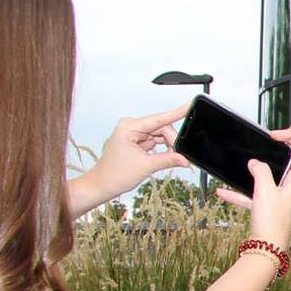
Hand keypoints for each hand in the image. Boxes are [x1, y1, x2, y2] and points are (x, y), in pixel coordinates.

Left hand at [70, 102, 191, 214]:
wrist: (102, 185)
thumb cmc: (114, 175)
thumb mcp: (145, 166)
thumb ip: (168, 160)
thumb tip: (184, 159)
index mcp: (128, 127)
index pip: (159, 119)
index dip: (177, 112)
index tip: (189, 105)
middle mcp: (130, 127)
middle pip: (161, 128)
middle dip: (172, 141)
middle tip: (180, 156)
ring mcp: (133, 134)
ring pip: (160, 134)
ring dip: (167, 146)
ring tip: (170, 158)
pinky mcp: (136, 141)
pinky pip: (155, 140)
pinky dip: (162, 149)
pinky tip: (163, 157)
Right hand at [214, 127, 290, 248]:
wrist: (266, 250)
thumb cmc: (272, 222)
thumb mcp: (265, 191)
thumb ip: (261, 171)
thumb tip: (255, 162)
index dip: (290, 137)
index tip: (273, 135)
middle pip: (288, 160)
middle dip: (274, 150)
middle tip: (262, 143)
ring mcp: (280, 197)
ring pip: (269, 176)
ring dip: (256, 170)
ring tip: (243, 163)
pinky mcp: (268, 208)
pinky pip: (253, 194)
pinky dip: (240, 192)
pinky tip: (222, 193)